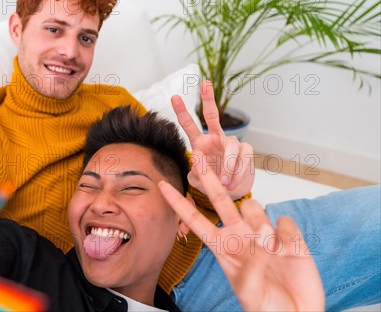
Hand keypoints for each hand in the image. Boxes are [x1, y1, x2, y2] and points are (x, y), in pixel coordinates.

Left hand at [159, 152, 323, 311]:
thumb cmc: (266, 308)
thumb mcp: (248, 290)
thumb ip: (251, 264)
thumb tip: (263, 237)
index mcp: (223, 248)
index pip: (195, 220)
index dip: (179, 203)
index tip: (162, 185)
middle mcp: (240, 236)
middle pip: (220, 198)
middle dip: (208, 176)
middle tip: (197, 154)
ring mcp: (263, 234)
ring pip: (254, 206)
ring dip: (260, 223)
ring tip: (271, 249)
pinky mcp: (289, 237)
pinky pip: (284, 222)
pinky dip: (286, 234)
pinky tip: (289, 249)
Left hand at [172, 80, 253, 199]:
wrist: (230, 193)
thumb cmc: (211, 184)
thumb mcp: (198, 181)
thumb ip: (196, 173)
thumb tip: (197, 161)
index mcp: (199, 143)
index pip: (189, 125)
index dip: (182, 111)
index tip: (174, 97)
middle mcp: (215, 138)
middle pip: (212, 115)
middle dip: (208, 99)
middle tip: (204, 83)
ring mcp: (230, 143)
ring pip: (231, 146)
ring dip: (227, 165)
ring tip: (224, 182)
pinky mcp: (245, 151)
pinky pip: (243, 157)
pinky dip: (238, 171)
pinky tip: (233, 182)